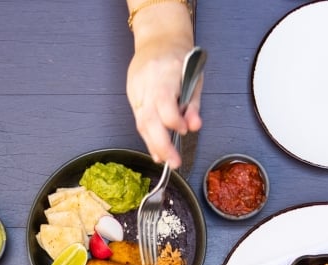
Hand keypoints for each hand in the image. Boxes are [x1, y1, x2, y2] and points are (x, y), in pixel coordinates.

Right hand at [127, 36, 200, 167]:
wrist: (158, 40)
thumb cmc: (180, 58)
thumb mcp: (195, 77)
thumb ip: (193, 104)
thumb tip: (194, 127)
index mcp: (165, 75)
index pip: (165, 105)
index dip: (174, 121)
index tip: (183, 130)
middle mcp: (147, 84)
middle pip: (149, 120)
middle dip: (161, 144)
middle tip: (174, 162)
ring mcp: (136, 91)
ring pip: (141, 124)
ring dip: (153, 145)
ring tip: (165, 161)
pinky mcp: (132, 96)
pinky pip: (139, 120)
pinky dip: (148, 137)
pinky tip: (156, 150)